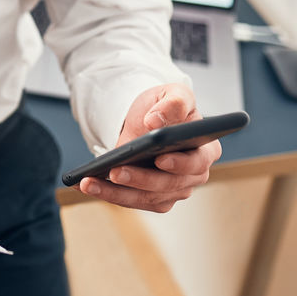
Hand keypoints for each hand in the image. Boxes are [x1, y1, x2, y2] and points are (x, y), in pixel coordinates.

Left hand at [73, 83, 220, 212]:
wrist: (145, 119)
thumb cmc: (163, 107)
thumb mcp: (173, 93)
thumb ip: (174, 103)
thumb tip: (156, 123)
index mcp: (206, 149)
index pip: (197, 161)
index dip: (181, 164)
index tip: (160, 159)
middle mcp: (194, 175)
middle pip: (168, 184)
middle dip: (140, 179)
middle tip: (115, 171)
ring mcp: (174, 190)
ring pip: (147, 197)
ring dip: (117, 192)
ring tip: (91, 181)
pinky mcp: (154, 198)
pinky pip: (132, 201)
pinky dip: (110, 195)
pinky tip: (90, 185)